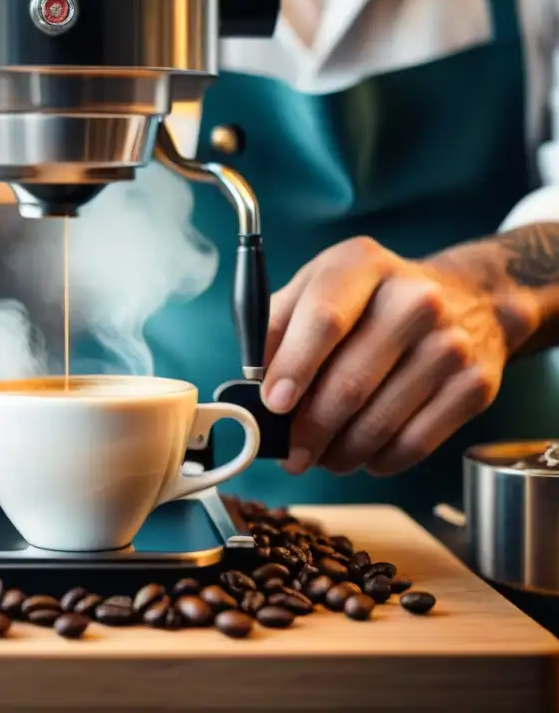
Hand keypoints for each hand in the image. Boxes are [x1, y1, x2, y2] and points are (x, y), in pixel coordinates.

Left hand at [261, 236, 518, 476]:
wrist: (467, 300)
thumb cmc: (369, 301)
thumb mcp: (315, 289)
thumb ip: (274, 328)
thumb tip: (250, 388)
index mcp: (361, 265)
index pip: (324, 320)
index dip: (293, 368)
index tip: (273, 405)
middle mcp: (413, 299)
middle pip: (349, 383)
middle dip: (309, 430)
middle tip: (291, 453)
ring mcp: (450, 343)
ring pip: (379, 422)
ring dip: (341, 452)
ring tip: (323, 456)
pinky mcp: (474, 384)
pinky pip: (416, 442)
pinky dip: (380, 460)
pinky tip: (364, 454)